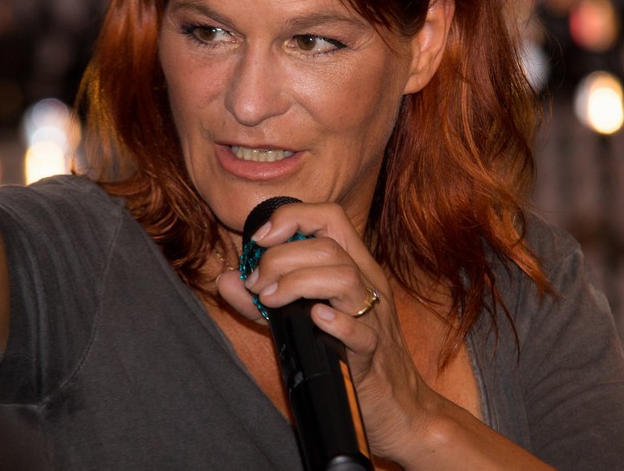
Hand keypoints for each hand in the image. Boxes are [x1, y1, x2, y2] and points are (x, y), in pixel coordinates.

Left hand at [215, 201, 442, 464]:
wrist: (396, 406)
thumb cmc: (345, 357)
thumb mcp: (301, 320)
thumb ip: (262, 301)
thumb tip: (226, 279)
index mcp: (355, 267)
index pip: (329, 217)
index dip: (290, 217)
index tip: (258, 240)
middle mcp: (368, 285)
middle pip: (328, 246)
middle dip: (281, 257)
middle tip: (256, 283)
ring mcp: (374, 318)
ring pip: (344, 276)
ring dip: (298, 282)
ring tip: (271, 300)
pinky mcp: (372, 354)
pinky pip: (359, 331)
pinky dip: (334, 320)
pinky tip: (312, 319)